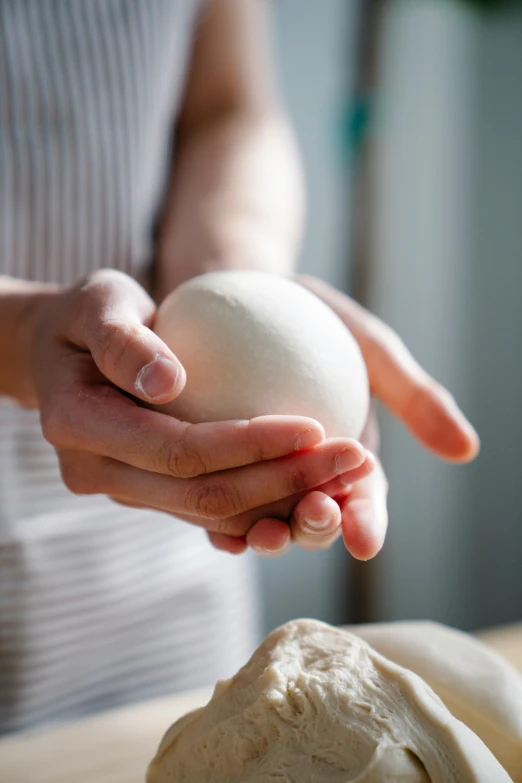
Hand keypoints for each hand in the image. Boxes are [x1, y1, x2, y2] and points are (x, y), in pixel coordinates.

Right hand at [23, 269, 370, 532]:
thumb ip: (122, 339)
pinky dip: (270, 497)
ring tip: (352, 475)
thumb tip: (169, 381)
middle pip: (206, 496)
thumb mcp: (98, 301)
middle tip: (356, 459)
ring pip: (217, 514)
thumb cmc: (88, 314)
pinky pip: (217, 507)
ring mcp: (127, 490)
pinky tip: (319, 477)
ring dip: (289, 499)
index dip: (249, 445)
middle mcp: (100, 473)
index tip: (314, 426)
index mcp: (81, 429)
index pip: (178, 451)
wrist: (67, 352)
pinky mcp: (154, 492)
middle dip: (288, 483)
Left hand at [209, 275, 478, 559]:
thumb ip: (415, 398)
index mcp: (350, 458)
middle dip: (318, 529)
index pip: (364, 498)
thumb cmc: (315, 318)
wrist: (245, 294)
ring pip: (266, 519)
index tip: (365, 541)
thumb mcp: (371, 348)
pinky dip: (220, 523)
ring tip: (266, 534)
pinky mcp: (217, 466)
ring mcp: (259, 474)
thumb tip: (467, 449)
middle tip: (316, 518)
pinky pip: (217, 500)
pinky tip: (216, 530)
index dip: (367, 521)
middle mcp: (307, 475)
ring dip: (269, 534)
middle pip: (316, 518)